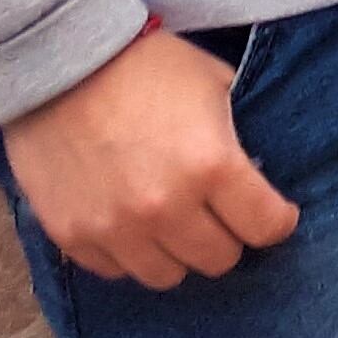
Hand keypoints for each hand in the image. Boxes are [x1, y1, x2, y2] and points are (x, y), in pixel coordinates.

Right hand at [1, 28, 301, 288]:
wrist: (61, 61)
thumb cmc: (147, 65)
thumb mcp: (215, 85)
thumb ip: (238, 137)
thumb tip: (256, 175)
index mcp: (212, 166)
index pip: (266, 228)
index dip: (276, 220)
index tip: (273, 213)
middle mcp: (166, 207)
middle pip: (219, 260)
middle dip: (229, 236)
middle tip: (221, 215)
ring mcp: (115, 227)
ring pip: (167, 276)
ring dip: (179, 252)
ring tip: (176, 223)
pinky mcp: (72, 235)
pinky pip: (115, 270)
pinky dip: (129, 253)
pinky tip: (132, 223)